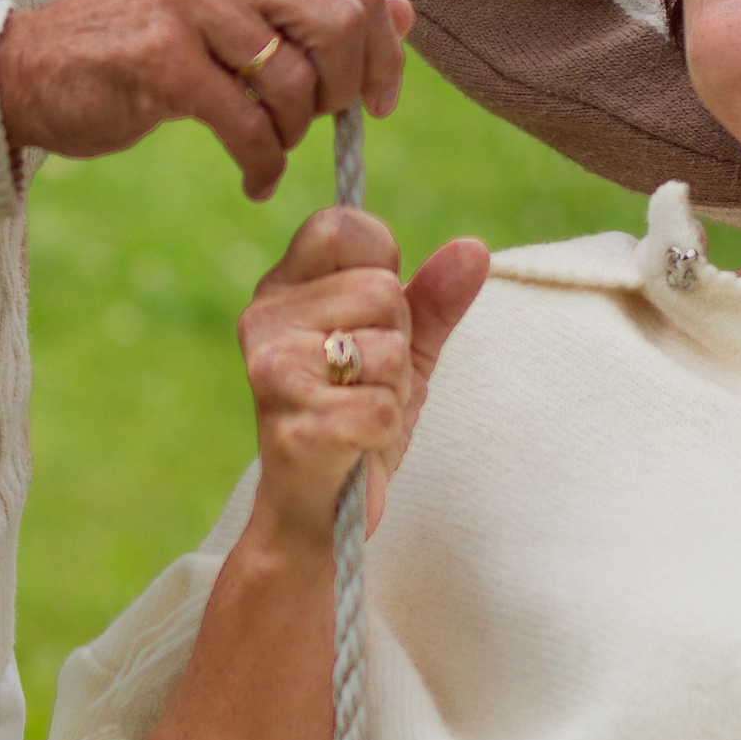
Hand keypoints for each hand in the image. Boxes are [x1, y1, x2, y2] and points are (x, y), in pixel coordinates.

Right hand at [0, 0, 414, 203]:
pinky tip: (254, 178)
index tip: (375, 103)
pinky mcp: (159, 56)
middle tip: (318, 125)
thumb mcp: (234, 17)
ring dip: (294, 135)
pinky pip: (247, 123)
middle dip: (345, 90)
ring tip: (268, 149)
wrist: (33, 69)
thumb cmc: (144, 50)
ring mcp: (188, 2)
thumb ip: (315, 12)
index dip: (382, 50)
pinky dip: (262, 163)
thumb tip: (405, 12)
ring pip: (295, 81)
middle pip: (342, 23)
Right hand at [235, 204, 490, 558]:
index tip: (374, 311)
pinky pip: (383, 406)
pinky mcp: (295, 426)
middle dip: (397, 340)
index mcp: (282, 289)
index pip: (341, 226)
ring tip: (359, 409)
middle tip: (365, 378)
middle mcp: (266, 320)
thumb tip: (474, 248)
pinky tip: (358, 442)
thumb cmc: (356, 418)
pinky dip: (386, 430)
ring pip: (387, 348)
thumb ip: (433, 298)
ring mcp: (274, 372)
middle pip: (380, 289)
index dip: (381, 263)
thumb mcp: (402, 350)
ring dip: (394, 388)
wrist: (319, 513)